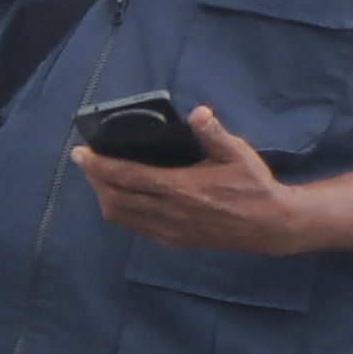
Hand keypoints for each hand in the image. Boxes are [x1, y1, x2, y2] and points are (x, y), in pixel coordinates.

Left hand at [76, 107, 352, 255]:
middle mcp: (170, 212)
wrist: (271, 226)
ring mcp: (169, 230)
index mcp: (181, 188)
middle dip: (95, 179)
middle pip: (114, 197)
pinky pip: (135, 227)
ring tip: (101, 178)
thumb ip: (214, 134)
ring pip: (121, 215)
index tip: (81, 153)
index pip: (126, 176)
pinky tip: (122, 198)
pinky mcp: (173, 241)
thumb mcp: (238, 154)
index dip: (98, 165)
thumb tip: (199, 112)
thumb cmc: (255, 186)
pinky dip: (121, 212)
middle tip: (88, 162)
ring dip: (105, 196)